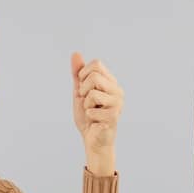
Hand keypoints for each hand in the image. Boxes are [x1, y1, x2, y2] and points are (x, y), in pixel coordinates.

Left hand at [72, 54, 121, 175]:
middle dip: (83, 90)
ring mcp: (118, 103)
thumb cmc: (88, 117)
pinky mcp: (114, 116)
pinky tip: (96, 122)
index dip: (83, 75)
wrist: (92, 139)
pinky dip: (88, 117)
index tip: (84, 89)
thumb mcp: (79, 92)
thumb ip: (78, 74)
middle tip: (88, 103)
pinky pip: (91, 110)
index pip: (96, 64)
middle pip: (93, 76)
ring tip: (92, 112)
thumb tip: (75, 53)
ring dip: (86, 105)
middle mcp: (117, 90)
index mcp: (111, 82)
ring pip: (92, 93)